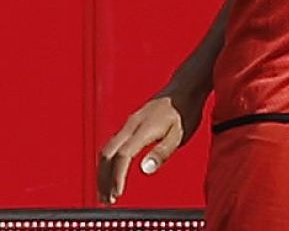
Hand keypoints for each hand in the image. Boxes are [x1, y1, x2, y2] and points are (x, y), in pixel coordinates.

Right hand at [97, 88, 204, 203]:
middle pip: (107, 155)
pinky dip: (108, 162)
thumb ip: (163, 151)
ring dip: (103, 173)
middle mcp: (130, 126)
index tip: (116, 195)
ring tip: (106, 192)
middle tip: (106, 200)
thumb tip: (145, 170)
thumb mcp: (180, 134)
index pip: (122, 156)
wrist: (185, 88)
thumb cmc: (185, 111)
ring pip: (106, 150)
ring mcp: (128, 124)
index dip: (116, 177)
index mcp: (142, 129)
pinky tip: (112, 173)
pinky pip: (111, 145)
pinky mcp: (129, 125)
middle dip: (104, 179)